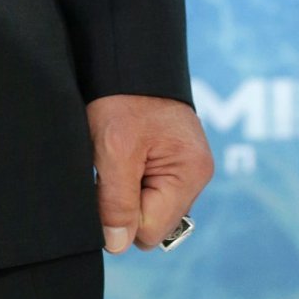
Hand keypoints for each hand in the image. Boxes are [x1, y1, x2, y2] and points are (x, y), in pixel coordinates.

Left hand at [86, 93, 213, 252]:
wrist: (127, 54)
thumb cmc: (122, 96)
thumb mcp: (113, 148)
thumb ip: (116, 201)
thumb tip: (117, 245)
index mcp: (189, 175)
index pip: (150, 231)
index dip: (120, 215)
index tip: (105, 182)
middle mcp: (193, 176)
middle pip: (151, 221)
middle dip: (124, 201)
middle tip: (109, 164)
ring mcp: (183, 167)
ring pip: (146, 204)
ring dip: (124, 187)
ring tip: (116, 154)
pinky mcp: (171, 158)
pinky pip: (147, 185)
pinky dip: (129, 174)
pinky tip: (121, 152)